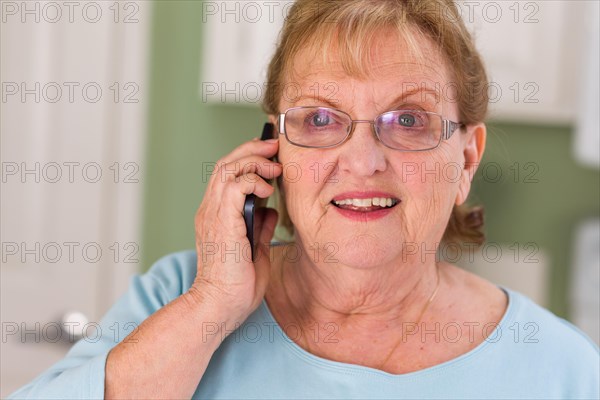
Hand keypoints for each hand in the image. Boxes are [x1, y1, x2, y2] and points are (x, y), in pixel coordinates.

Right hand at [189, 137, 280, 324]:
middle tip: (274, 146)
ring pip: (228, 168)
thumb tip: (270, 210)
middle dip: (252, 148)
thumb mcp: (255, 250)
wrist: (219, 308)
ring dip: (254, 160)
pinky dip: (254, 180)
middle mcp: (210, 210)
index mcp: (216, 216)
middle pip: (225, 164)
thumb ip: (259, 227)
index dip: (248, 159)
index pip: (227, 175)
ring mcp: (212, 215)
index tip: (271, 155)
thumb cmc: (236, 287)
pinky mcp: (222, 222)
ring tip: (275, 164)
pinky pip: (235, 186)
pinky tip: (269, 190)